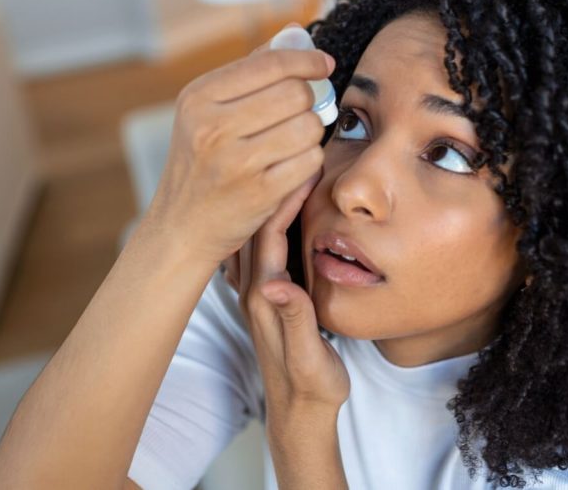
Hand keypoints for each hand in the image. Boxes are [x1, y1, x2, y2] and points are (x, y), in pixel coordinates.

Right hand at [144, 23, 334, 264]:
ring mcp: (235, 162)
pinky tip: (293, 164)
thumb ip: (251, 70)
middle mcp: (212, 126)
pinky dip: (309, 161)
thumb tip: (297, 33)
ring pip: (308, 126)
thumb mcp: (208, 110)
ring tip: (294, 140)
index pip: (270, 63)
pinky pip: (310, 161)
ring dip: (311, 132)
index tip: (323, 65)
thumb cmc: (203, 161)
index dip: (307, 60)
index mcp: (199, 97)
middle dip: (308, 100)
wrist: (182, 226)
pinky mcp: (259, 193)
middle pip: (295, 93)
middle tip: (303, 111)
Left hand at [236, 167, 349, 413]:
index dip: (285, 197)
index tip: (304, 164)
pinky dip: (273, 221)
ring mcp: (259, 293)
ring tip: (285, 169)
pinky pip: (264, 248)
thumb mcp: (309, 358)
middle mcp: (256, 291)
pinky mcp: (267, 298)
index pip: (270, 234)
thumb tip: (277, 285)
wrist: (298, 416)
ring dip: (271, 199)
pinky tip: (281, 209)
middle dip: (274, 185)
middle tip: (292, 153)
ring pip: (256, 234)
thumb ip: (295, 320)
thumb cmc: (311, 388)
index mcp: (266, 297)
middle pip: (257, 226)